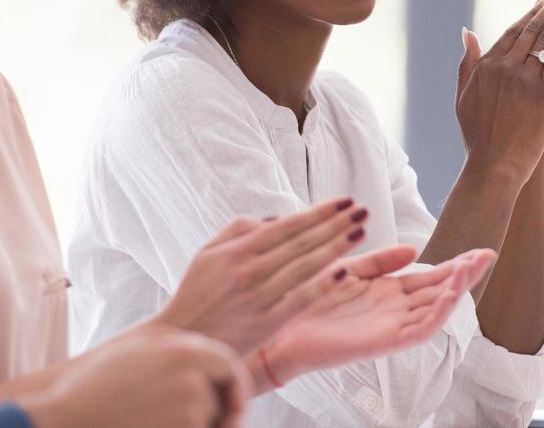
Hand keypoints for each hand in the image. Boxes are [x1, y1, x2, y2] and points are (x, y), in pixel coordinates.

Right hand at [25, 330, 250, 427]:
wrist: (68, 419)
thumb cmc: (95, 386)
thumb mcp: (138, 350)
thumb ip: (178, 349)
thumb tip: (209, 360)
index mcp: (184, 351)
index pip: (229, 366)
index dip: (237, 385)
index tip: (236, 402)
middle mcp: (192, 379)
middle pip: (222, 398)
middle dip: (218, 411)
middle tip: (204, 420)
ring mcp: (188, 411)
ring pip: (207, 422)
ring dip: (192, 425)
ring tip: (151, 417)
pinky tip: (150, 425)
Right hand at [157, 198, 370, 352]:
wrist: (180, 341)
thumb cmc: (196, 294)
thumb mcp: (208, 253)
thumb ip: (240, 230)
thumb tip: (278, 219)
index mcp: (236, 250)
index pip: (287, 225)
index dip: (319, 212)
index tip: (344, 201)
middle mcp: (248, 270)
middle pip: (301, 242)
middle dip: (335, 224)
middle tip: (362, 210)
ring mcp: (257, 297)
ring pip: (305, 267)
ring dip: (336, 247)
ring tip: (360, 232)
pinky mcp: (264, 324)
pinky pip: (298, 300)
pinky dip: (321, 286)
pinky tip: (343, 273)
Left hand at [261, 247, 496, 383]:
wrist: (278, 326)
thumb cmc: (308, 299)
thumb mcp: (349, 269)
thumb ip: (380, 261)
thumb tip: (413, 248)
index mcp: (387, 292)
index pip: (430, 276)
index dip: (455, 264)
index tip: (479, 249)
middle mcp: (394, 310)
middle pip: (439, 292)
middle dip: (464, 274)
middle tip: (488, 255)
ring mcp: (391, 327)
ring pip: (434, 311)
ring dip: (455, 291)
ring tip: (471, 269)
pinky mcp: (383, 342)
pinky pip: (417, 330)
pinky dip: (436, 315)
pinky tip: (447, 296)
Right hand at [453, 0, 543, 184]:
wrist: (493, 165)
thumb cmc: (478, 136)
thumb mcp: (464, 95)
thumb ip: (467, 62)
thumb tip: (467, 33)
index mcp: (486, 65)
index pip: (513, 30)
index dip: (532, 10)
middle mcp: (504, 67)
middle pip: (532, 28)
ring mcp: (523, 79)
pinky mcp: (543, 93)